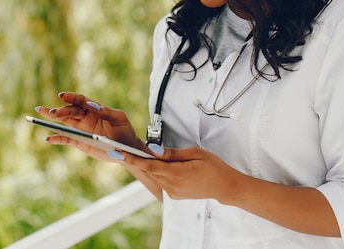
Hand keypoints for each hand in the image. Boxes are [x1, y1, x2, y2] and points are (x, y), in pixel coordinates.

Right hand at [36, 92, 145, 161]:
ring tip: (41, 113)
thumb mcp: (119, 119)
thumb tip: (93, 105)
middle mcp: (86, 118)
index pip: (81, 101)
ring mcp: (82, 130)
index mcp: (95, 110)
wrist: (127, 150)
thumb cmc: (125, 131)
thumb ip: (107, 112)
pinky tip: (48, 139)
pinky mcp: (81, 142)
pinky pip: (66, 139)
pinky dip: (57, 138)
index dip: (71, 97)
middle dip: (60, 110)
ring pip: (65, 121)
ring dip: (54, 118)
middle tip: (52, 112)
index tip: (62, 95)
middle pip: (70, 111)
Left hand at [123, 146, 240, 201]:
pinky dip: (156, 171)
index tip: (119, 153)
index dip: (132, 159)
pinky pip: (161, 180)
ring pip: (154, 175)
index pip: (149, 165)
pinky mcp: (174, 195)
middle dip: (136, 159)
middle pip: (149, 170)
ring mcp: (173, 192)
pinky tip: (158, 163)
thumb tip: (154, 149)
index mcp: (177, 173)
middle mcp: (172, 185)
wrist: (224, 186)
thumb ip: (172, 152)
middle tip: (123, 148)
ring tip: (138, 153)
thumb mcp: (195, 153)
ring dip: (147, 165)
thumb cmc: (214, 167)